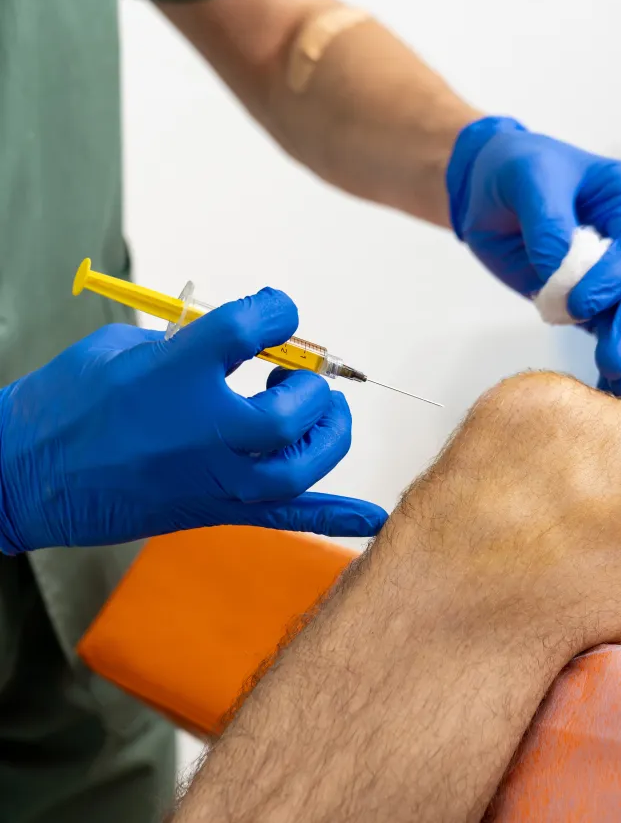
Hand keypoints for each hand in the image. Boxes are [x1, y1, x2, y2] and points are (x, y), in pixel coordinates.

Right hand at [0, 289, 386, 552]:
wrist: (21, 476)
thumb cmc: (64, 403)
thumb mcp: (123, 348)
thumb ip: (189, 341)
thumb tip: (237, 340)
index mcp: (176, 373)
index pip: (255, 327)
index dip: (278, 311)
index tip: (276, 313)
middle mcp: (203, 430)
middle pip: (291, 411)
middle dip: (310, 386)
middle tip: (296, 375)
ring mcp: (212, 478)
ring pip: (299, 464)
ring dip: (326, 434)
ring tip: (318, 413)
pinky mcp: (213, 511)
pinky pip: (285, 520)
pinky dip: (333, 518)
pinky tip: (373, 518)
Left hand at [447, 117, 620, 396]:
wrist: (488, 189)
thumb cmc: (514, 169)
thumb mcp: (527, 179)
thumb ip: (547, 221)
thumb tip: (560, 270)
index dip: (614, 278)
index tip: (579, 303)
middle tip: (616, 362)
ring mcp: (617, 271)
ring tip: (620, 385)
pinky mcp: (592, 299)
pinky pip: (609, 330)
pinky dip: (612, 358)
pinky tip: (610, 388)